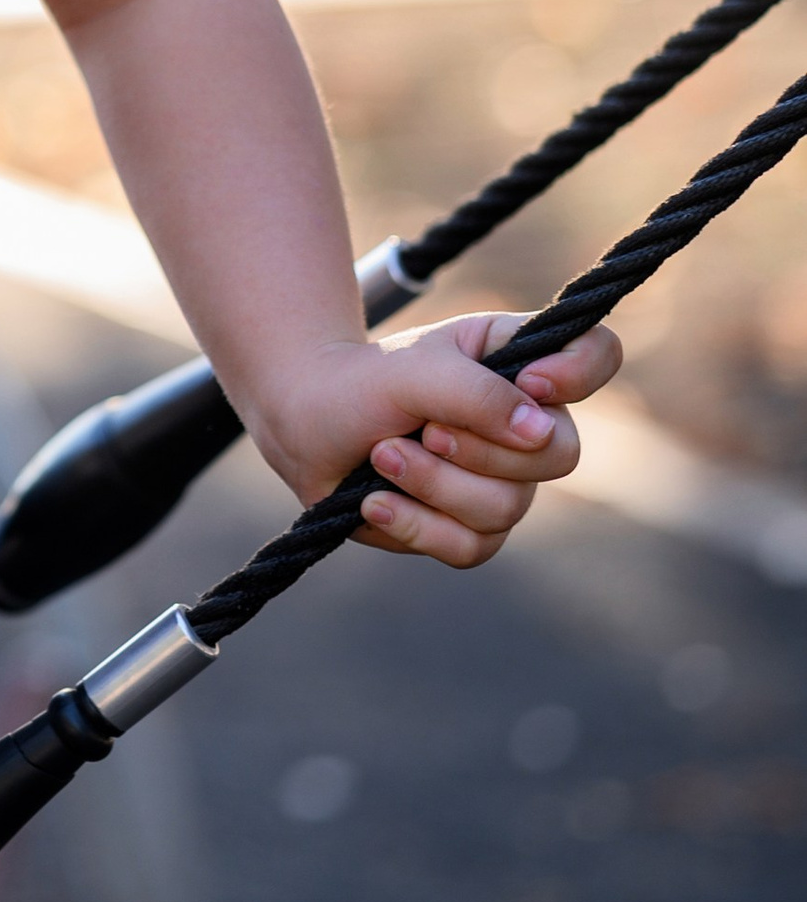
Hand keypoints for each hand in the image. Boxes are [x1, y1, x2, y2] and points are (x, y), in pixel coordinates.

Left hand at [253, 314, 625, 569]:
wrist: (305, 427)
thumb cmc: (362, 383)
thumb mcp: (413, 371)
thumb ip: (477, 392)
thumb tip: (539, 432)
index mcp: (519, 361)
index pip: (596, 355)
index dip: (579, 374)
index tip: (528, 382)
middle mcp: (523, 423)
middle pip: (560, 453)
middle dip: (481, 448)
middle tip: (423, 428)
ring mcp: (501, 481)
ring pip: (507, 507)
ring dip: (433, 483)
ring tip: (381, 454)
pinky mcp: (468, 529)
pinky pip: (472, 547)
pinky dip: (416, 524)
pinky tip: (374, 502)